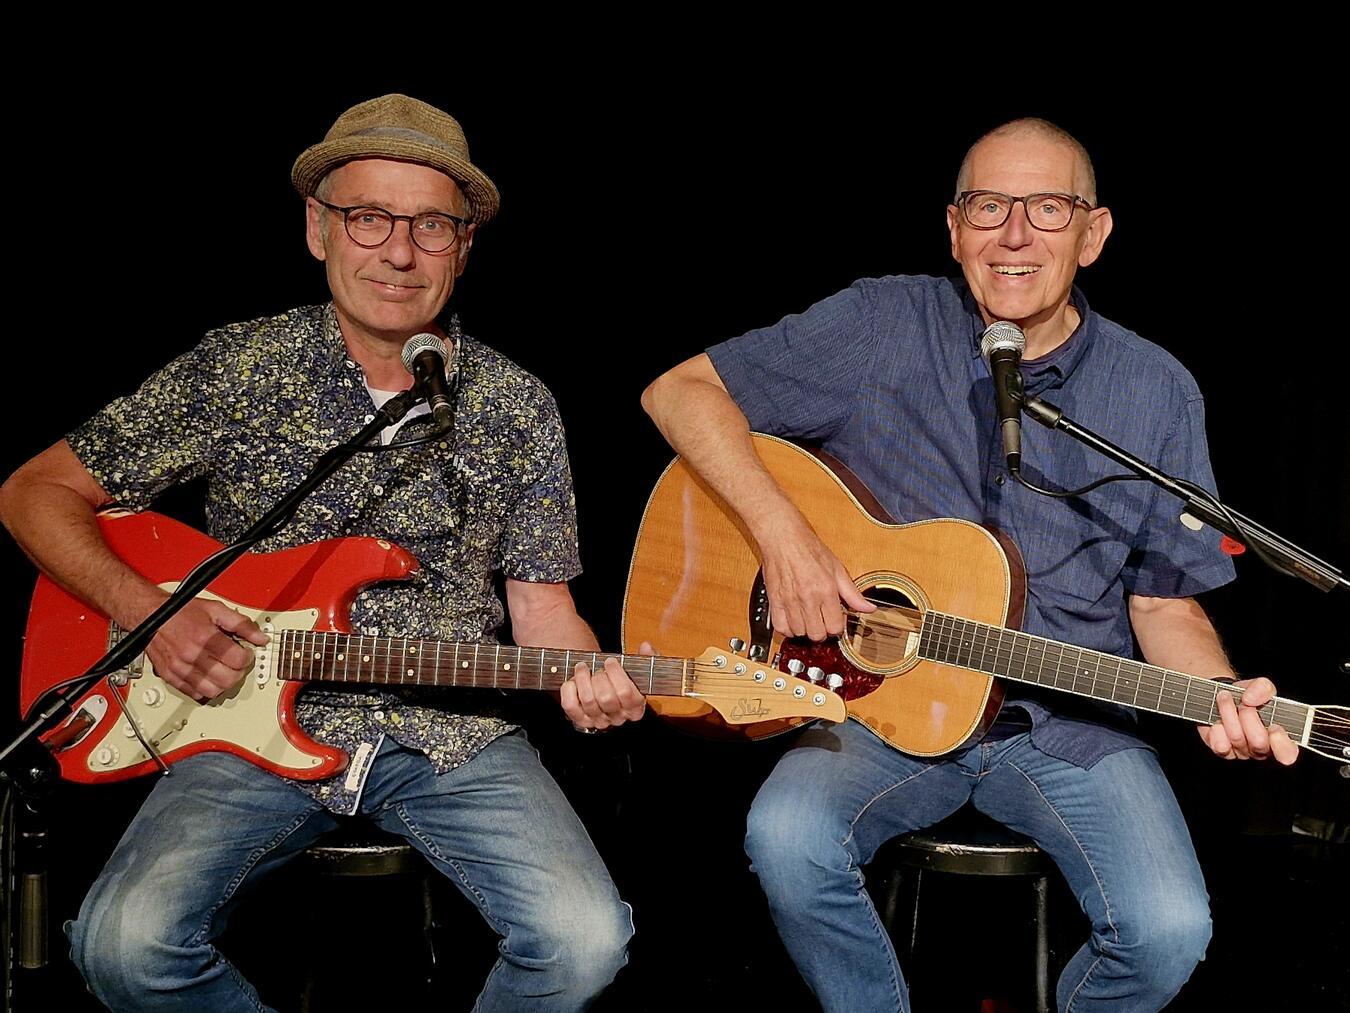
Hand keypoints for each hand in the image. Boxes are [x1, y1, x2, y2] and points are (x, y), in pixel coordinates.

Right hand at [145, 598, 269, 702]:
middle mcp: (192, 656)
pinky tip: (208, 677)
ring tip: (224, 671)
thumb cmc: (180, 611)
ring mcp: (180, 669)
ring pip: (212, 691)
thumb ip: (241, 624)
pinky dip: (205, 689)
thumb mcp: (215, 609)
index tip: (246, 653)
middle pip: (228, 680)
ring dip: (223, 684)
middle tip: (237, 663)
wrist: (150, 615)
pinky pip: (194, 694)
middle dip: (239, 673)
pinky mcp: (170, 677)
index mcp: (206, 638)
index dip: (248, 657)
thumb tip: (260, 637)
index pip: (238, 660)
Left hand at [561, 642, 651, 731]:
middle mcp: (617, 717)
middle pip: (607, 698)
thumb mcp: (638, 669)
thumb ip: (647, 657)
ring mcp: (598, 720)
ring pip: (588, 701)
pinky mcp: (580, 719)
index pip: (626, 693)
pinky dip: (569, 690)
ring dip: (583, 679)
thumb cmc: (622, 679)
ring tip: (583, 668)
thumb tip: (646, 647)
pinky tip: (574, 681)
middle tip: (598, 666)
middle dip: (600, 676)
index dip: (616, 673)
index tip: (610, 661)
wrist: (605, 691)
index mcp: (635, 708)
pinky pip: (571, 706)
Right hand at [759, 513, 873, 640]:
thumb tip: (868, 608)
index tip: (836, 620)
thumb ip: (853, 593)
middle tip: (823, 621)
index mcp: (826, 590)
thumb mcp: (837, 569)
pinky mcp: (775, 601)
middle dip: (823, 631)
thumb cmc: (809, 549)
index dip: (838, 627)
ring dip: (806, 630)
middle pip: (817, 635)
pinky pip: (781, 627)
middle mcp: (807, 598)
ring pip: (799, 633)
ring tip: (809, 619)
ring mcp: (789, 601)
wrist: (783, 538)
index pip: (835, 627)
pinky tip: (794, 621)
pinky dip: (788, 629)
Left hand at [1197, 677, 1297, 764]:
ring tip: (1225, 697)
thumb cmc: (1250, 696)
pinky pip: (1221, 746)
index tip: (1275, 728)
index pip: (1288, 753)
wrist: (1224, 696)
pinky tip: (1218, 720)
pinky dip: (1217, 729)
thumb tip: (1250, 699)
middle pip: (1259, 743)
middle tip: (1243, 702)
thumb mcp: (1261, 687)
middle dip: (1249, 716)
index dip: (1282, 746)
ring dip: (1229, 713)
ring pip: (1237, 739)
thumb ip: (1263, 688)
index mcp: (1281, 737)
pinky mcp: (1225, 752)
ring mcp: (1244, 752)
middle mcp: (1264, 749)